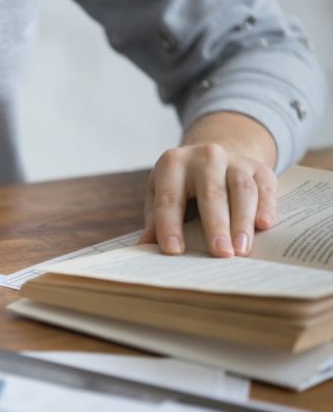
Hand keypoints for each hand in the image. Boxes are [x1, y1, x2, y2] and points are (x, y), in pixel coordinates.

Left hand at [139, 112, 277, 256]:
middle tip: (220, 254)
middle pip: (211, 193)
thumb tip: (144, 246)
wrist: (213, 156)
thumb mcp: (160, 194)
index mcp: (173, 164)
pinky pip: (265, 186)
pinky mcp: (259, 167)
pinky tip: (265, 226)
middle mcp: (205, 157)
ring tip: (242, 250)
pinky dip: (266, 206)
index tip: (173, 251)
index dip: (170, 226)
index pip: (169, 199)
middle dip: (216, 226)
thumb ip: (155, 219)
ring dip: (242, 221)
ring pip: (241, 190)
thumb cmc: (180, 185)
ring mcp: (235, 160)